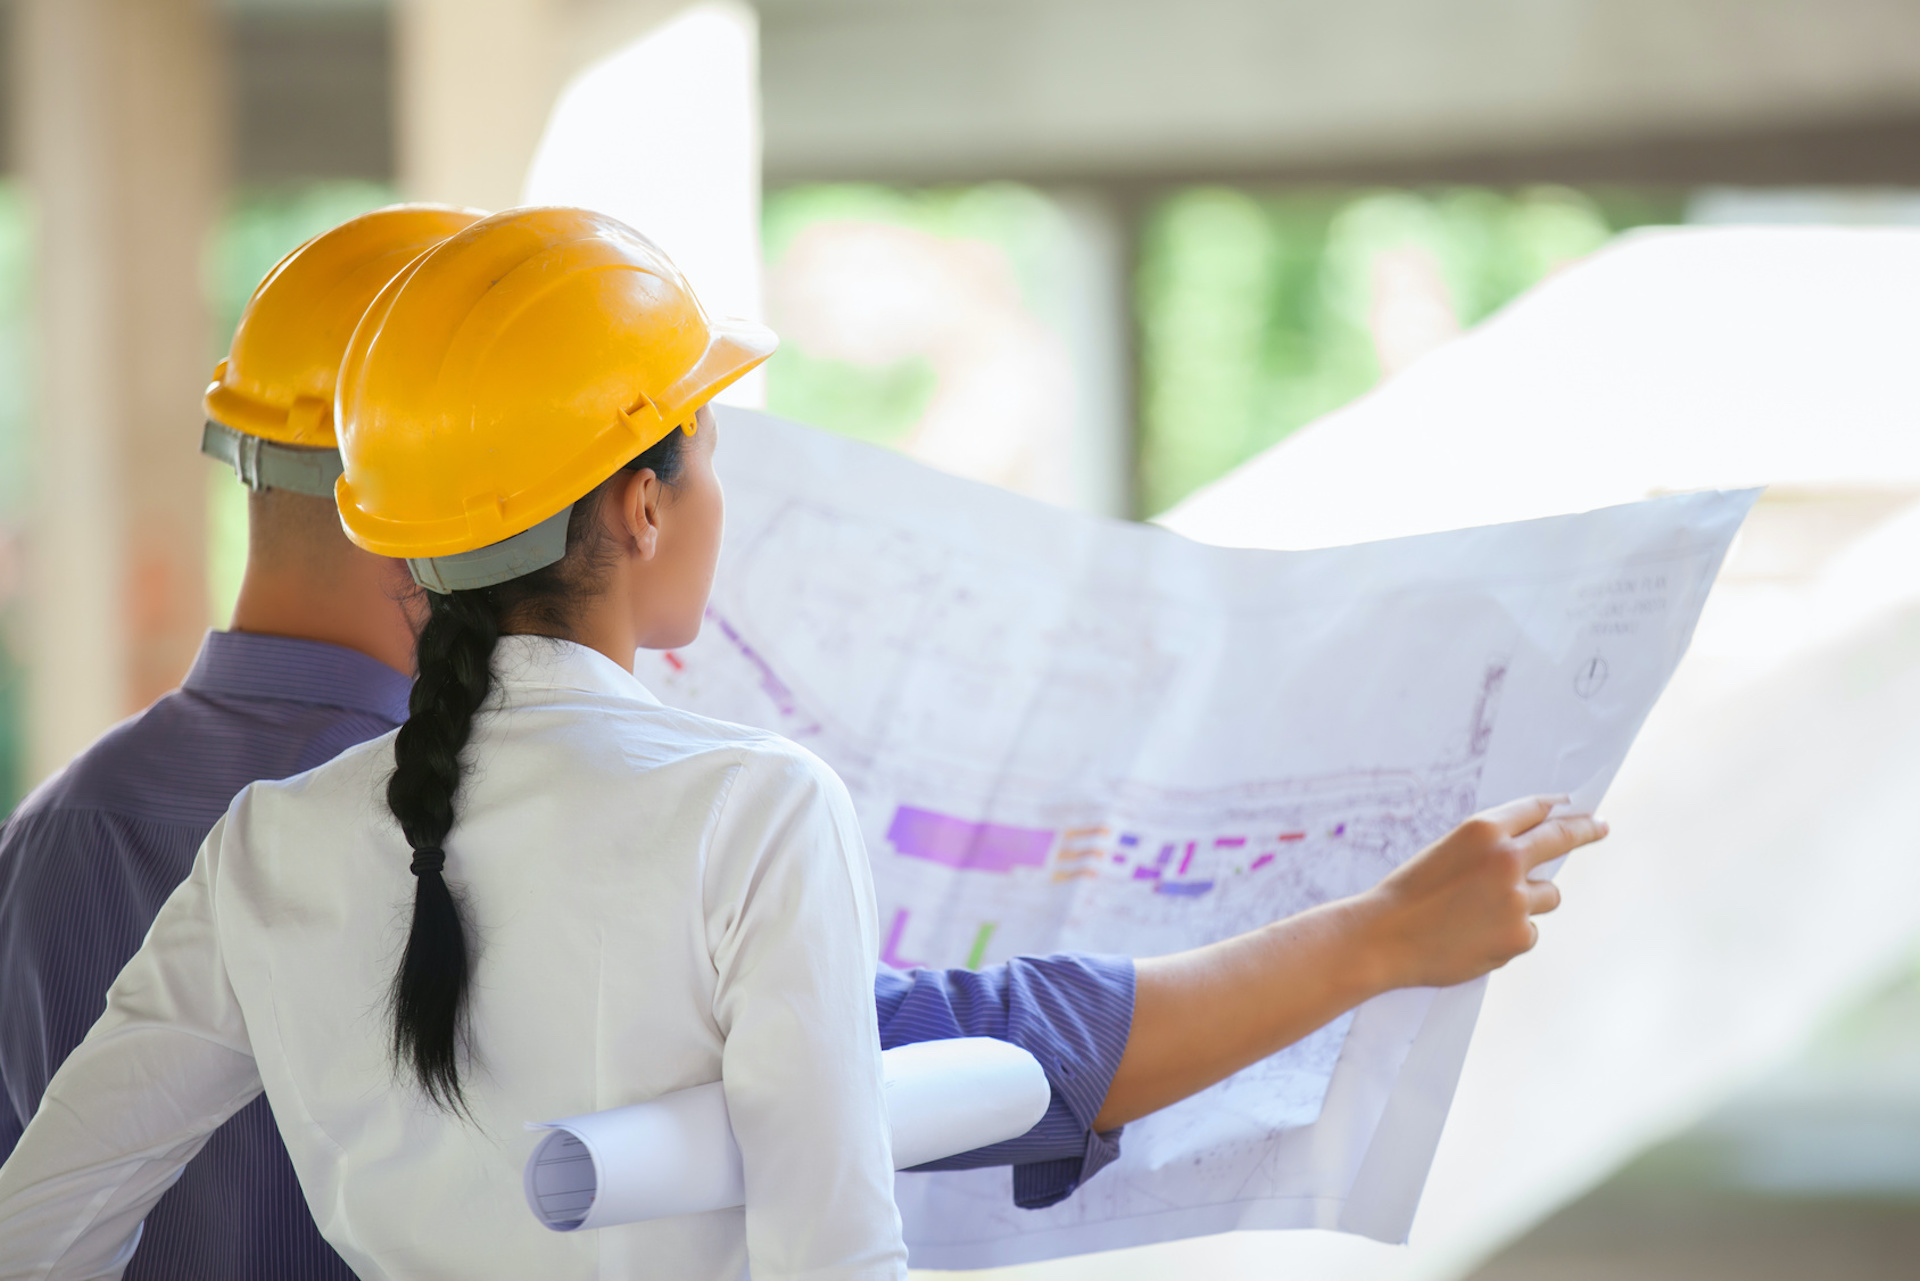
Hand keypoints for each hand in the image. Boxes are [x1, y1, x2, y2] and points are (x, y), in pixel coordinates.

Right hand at [1357, 795, 1607, 990]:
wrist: (1385, 938)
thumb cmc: (1408, 895)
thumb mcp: (1445, 853)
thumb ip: (1487, 849)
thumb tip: (1532, 855)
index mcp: (1482, 830)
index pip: (1534, 810)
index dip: (1557, 807)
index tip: (1574, 806)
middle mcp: (1506, 858)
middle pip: (1561, 837)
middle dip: (1585, 830)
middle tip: (1600, 827)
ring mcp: (1517, 898)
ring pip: (1549, 895)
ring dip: (1529, 901)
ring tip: (1484, 914)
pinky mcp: (1520, 935)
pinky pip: (1531, 930)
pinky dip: (1511, 934)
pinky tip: (1477, 937)